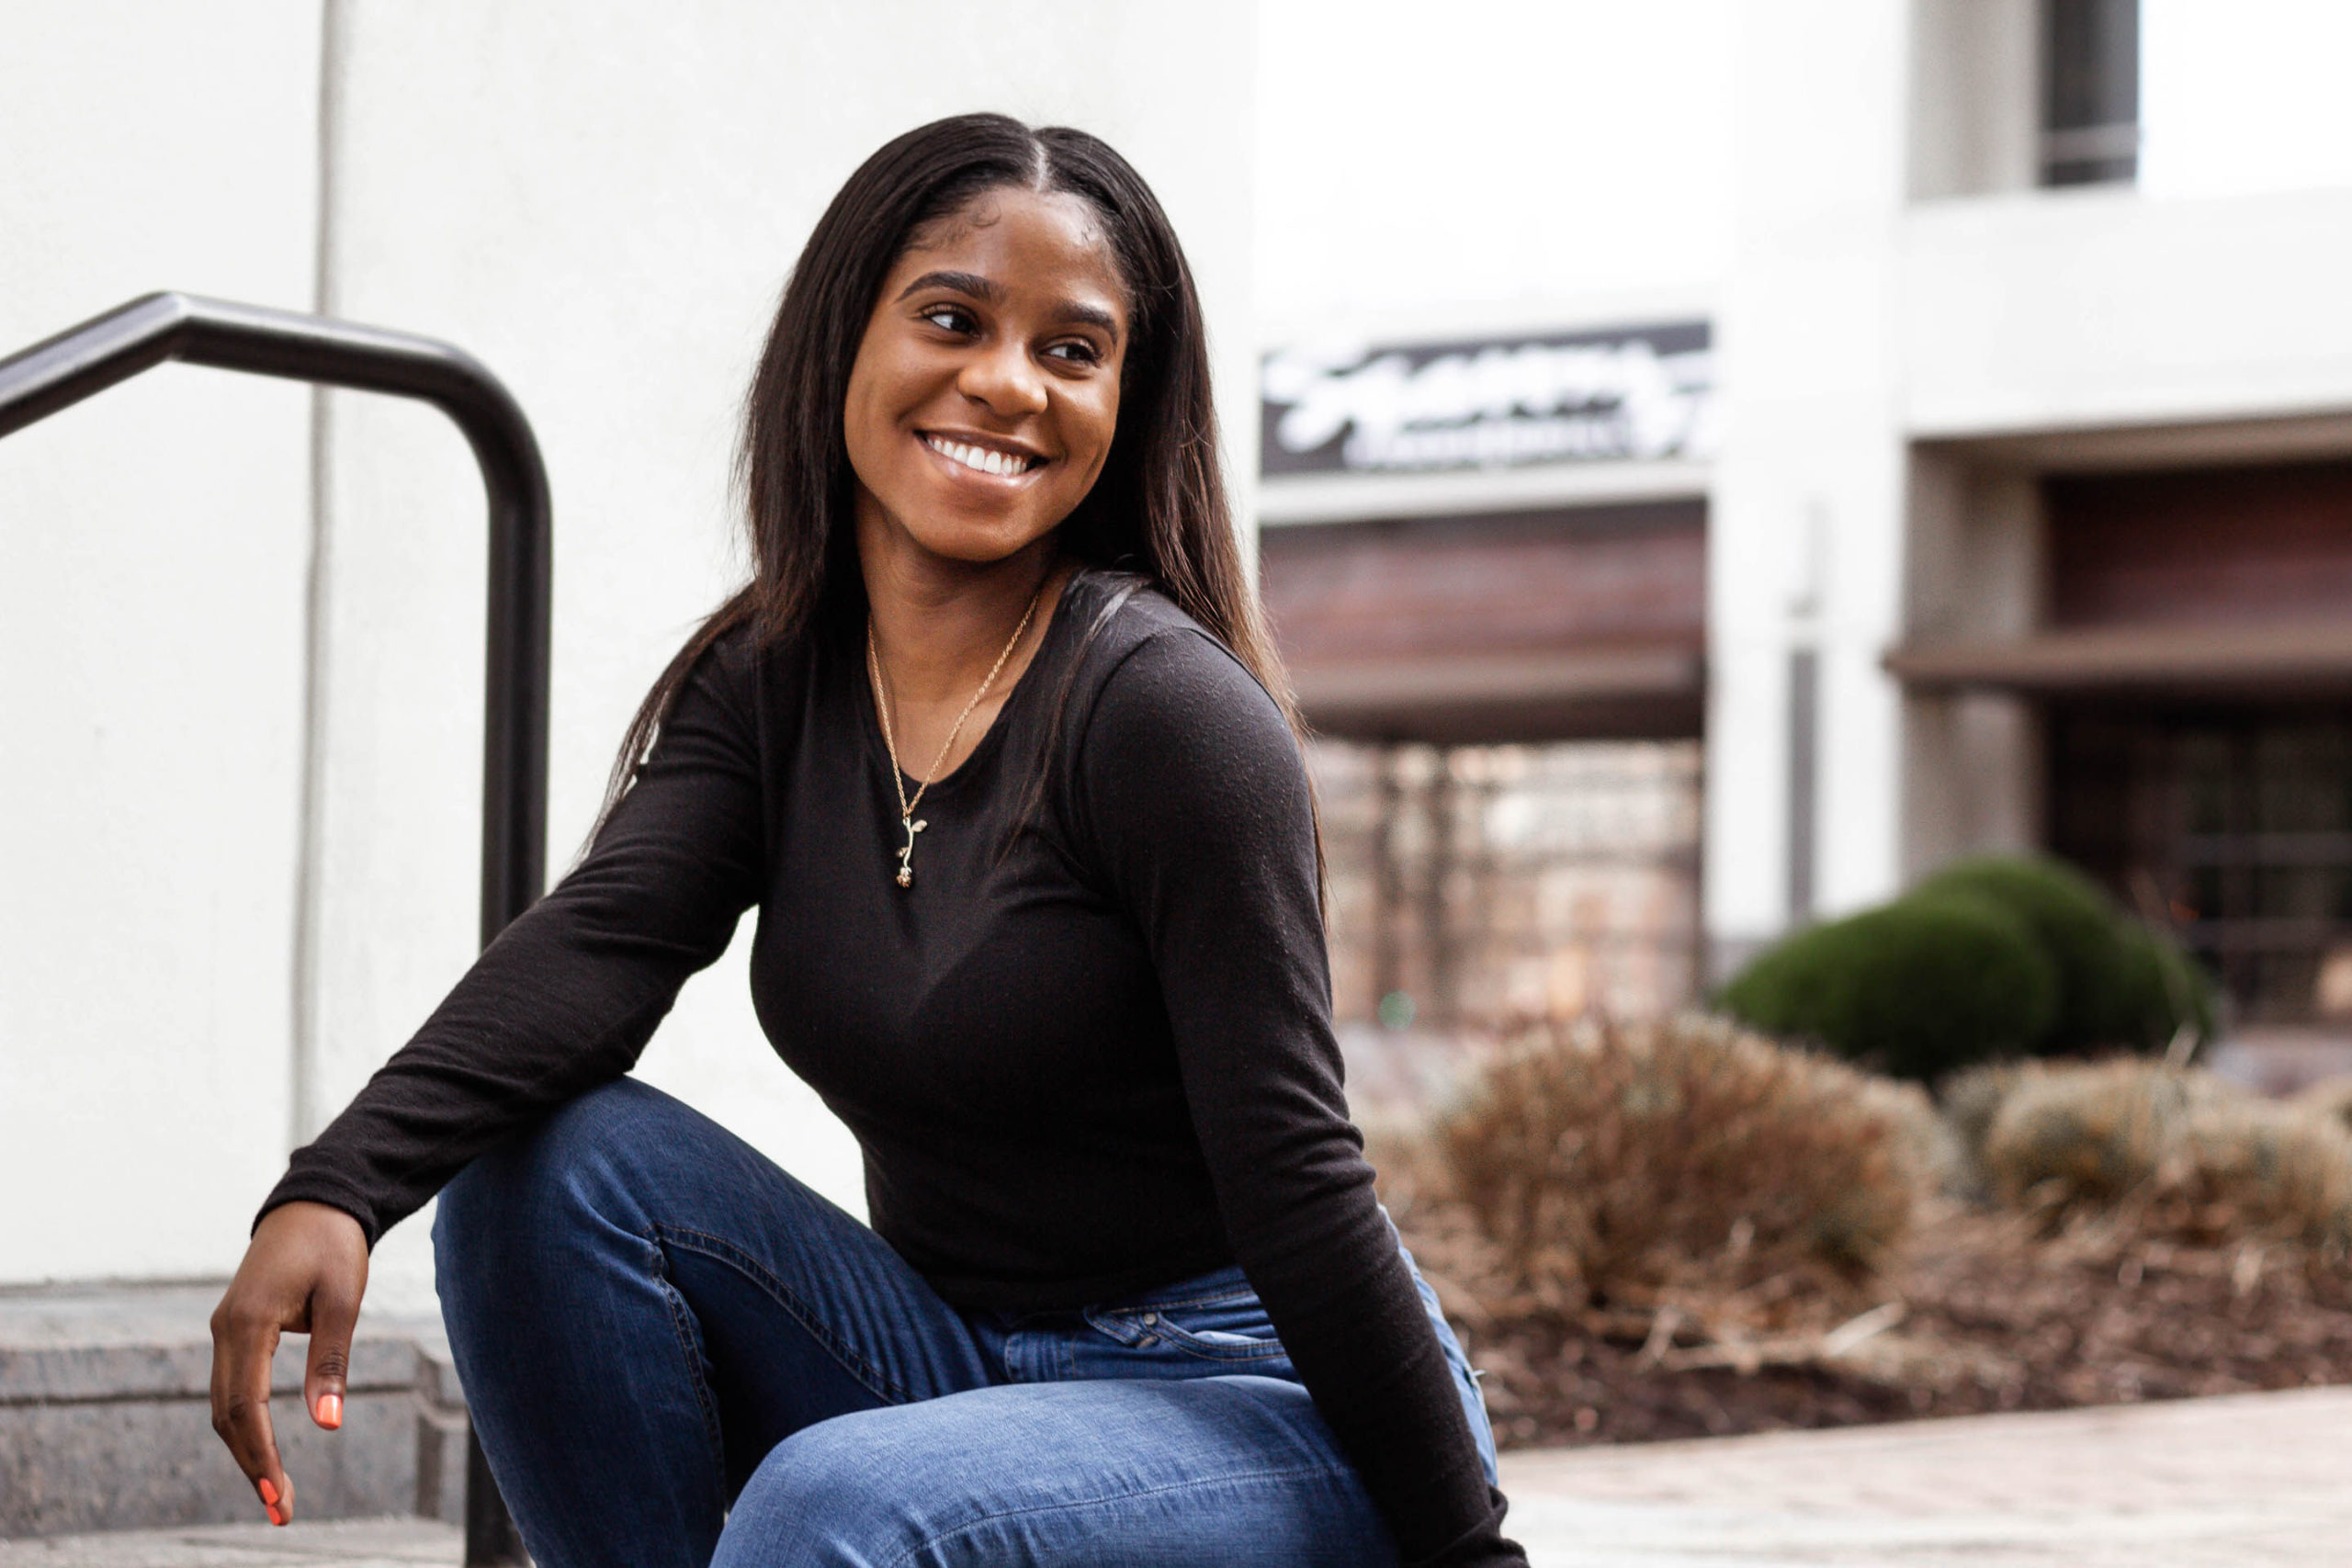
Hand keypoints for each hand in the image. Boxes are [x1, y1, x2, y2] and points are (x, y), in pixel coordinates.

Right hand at [208, 1201, 368, 1525]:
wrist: (315, 1201)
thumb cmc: (334, 1246)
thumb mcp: (343, 1300)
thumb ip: (331, 1362)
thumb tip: (328, 1424)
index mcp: (249, 1322)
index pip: (246, 1406)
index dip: (260, 1455)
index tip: (276, 1497)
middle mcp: (225, 1329)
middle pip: (227, 1415)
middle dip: (252, 1465)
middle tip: (281, 1512)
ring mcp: (225, 1329)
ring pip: (224, 1405)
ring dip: (247, 1450)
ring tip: (276, 1494)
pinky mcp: (235, 1329)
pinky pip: (232, 1387)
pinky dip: (245, 1424)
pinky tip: (265, 1452)